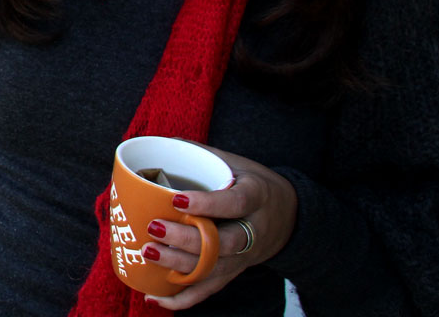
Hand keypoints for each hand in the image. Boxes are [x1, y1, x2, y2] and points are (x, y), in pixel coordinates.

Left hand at [142, 145, 298, 309]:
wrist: (290, 216)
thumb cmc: (254, 184)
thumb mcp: (237, 163)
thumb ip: (202, 154)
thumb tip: (160, 140)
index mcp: (256, 198)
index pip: (235, 203)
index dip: (208, 204)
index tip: (176, 199)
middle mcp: (253, 231)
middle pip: (223, 244)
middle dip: (187, 239)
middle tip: (154, 228)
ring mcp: (244, 256)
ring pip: (213, 269)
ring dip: (179, 266)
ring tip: (148, 253)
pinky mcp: (234, 272)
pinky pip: (209, 290)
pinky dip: (182, 298)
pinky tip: (154, 296)